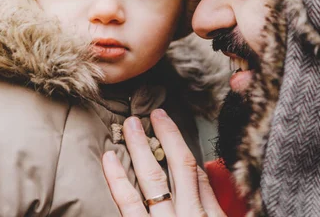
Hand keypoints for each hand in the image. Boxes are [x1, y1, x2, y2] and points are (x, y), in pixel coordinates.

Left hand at [102, 109, 225, 216]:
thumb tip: (202, 184)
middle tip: (155, 113)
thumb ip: (211, 212)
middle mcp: (191, 215)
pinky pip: (129, 203)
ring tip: (130, 125)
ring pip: (153, 178)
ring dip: (141, 147)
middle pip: (181, 166)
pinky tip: (109, 159)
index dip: (185, 152)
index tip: (170, 130)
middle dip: (168, 136)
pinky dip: (118, 179)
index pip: (201, 178)